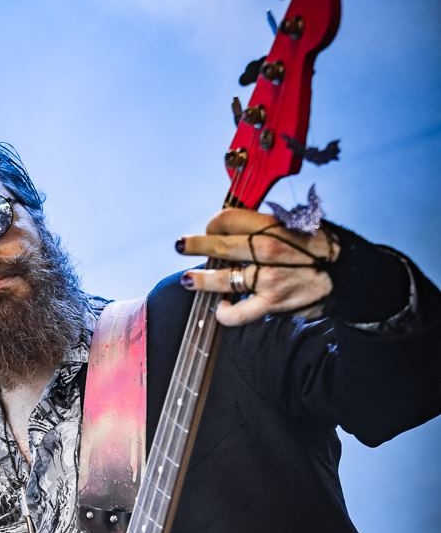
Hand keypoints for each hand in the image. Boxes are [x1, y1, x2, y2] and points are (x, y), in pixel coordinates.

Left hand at [177, 208, 338, 325]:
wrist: (351, 275)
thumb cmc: (324, 247)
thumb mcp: (300, 223)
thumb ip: (269, 224)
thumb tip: (240, 224)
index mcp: (273, 225)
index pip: (230, 218)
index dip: (215, 222)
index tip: (211, 226)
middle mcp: (267, 250)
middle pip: (220, 245)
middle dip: (196, 244)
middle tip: (182, 245)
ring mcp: (268, 279)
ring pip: (223, 280)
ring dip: (201, 280)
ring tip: (187, 280)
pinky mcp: (271, 304)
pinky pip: (238, 314)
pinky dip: (225, 313)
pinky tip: (220, 308)